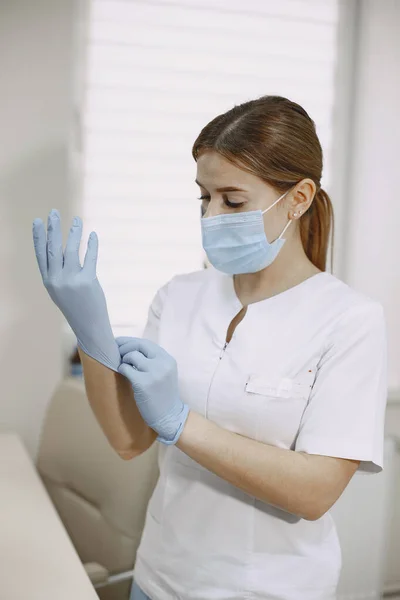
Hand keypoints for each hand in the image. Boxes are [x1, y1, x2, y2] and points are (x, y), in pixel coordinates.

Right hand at [32, 209, 120, 370]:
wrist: (89, 326)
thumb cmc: (76, 306)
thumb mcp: (60, 290)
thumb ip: (59, 271)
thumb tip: (63, 248)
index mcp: (48, 281)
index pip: (40, 254)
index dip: (38, 236)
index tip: (37, 221)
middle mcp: (57, 280)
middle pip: (53, 249)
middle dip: (53, 229)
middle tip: (54, 212)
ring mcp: (72, 281)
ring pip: (71, 250)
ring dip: (74, 233)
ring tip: (77, 220)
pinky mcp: (88, 282)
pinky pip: (90, 258)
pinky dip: (92, 245)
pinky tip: (92, 235)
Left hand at [116, 337, 188, 444]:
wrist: (169, 416)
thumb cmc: (163, 395)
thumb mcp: (164, 373)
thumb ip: (153, 361)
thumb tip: (130, 349)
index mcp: (167, 359)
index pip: (145, 343)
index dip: (130, 341)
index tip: (119, 343)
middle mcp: (162, 363)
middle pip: (138, 345)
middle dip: (123, 346)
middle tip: (114, 351)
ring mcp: (154, 373)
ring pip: (131, 355)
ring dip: (122, 359)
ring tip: (122, 366)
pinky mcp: (143, 383)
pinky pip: (126, 368)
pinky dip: (121, 369)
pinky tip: (122, 373)